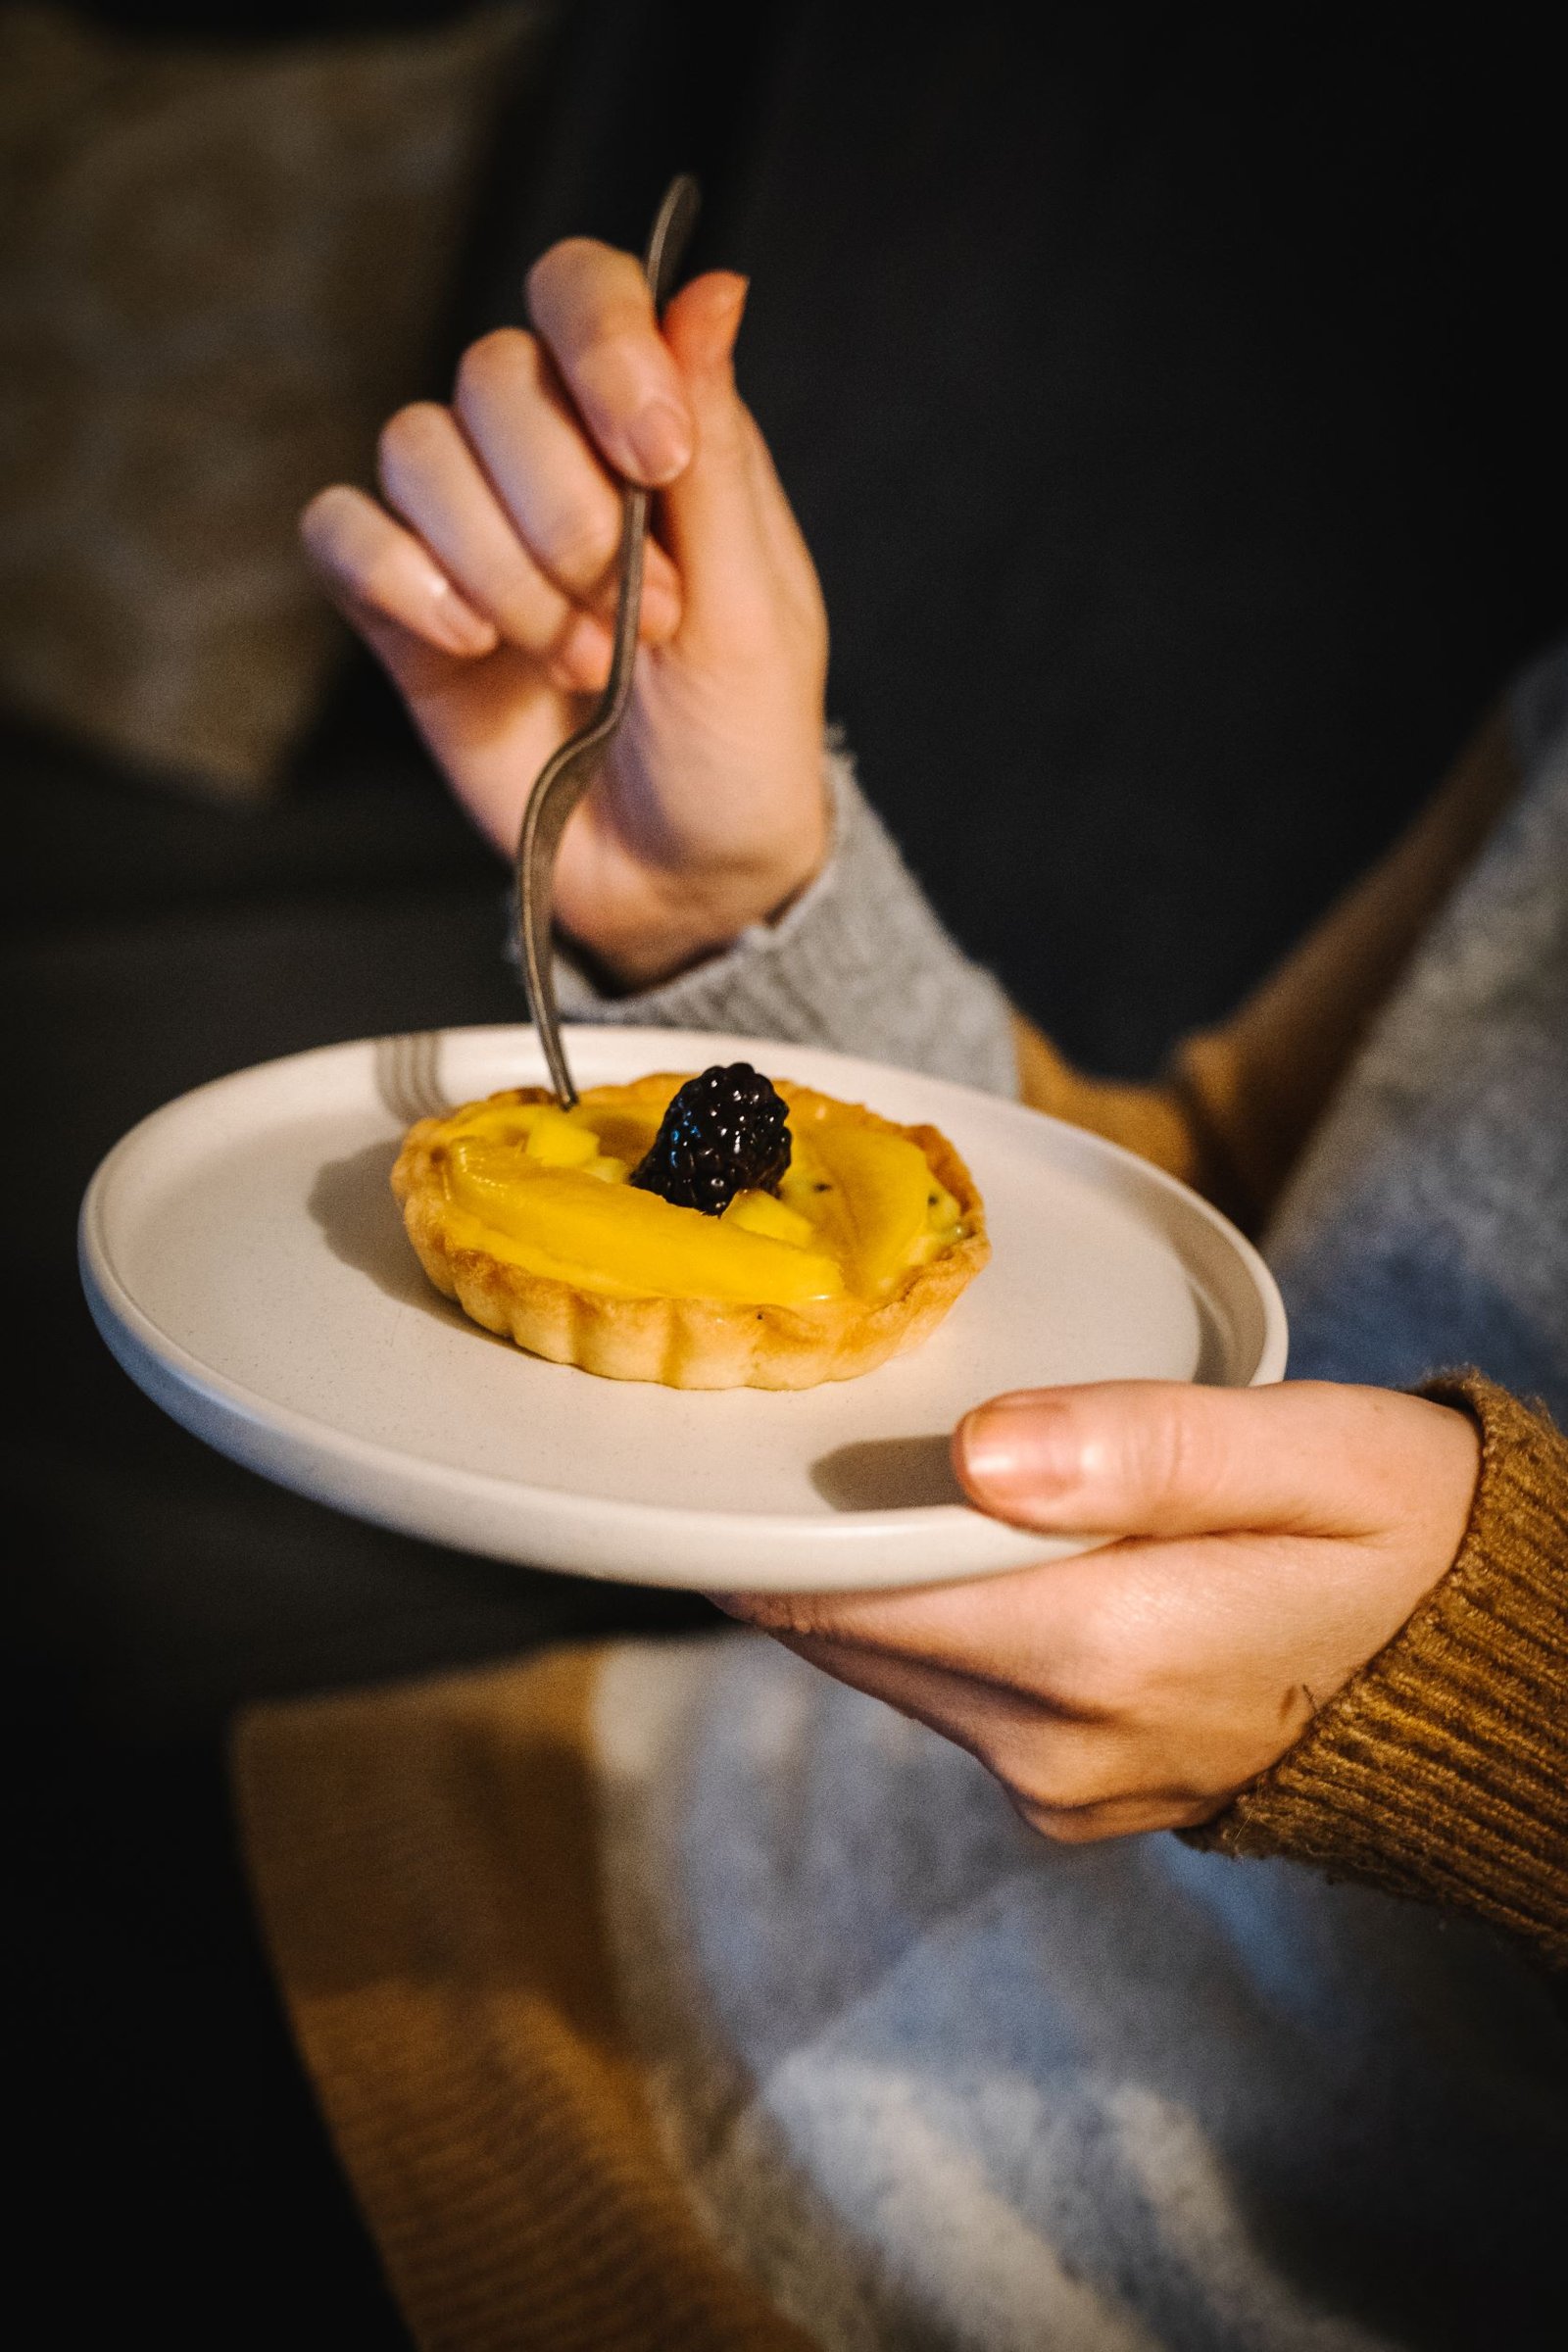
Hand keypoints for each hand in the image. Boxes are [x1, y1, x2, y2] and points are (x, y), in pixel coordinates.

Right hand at [300, 240, 828, 983]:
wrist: (682, 881)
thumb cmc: (741, 745)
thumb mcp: (758, 608)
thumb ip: (719, 450)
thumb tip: (714, 288)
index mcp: (654, 434)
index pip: (586, 294)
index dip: (602, 346)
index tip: (651, 456)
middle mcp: (554, 462)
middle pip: (492, 374)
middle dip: (564, 508)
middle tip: (635, 620)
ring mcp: (471, 535)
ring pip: (417, 451)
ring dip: (502, 567)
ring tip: (577, 664)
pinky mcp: (404, 612)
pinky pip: (344, 531)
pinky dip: (401, 579)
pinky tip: (471, 645)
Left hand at [719, 1381, 1479, 1840]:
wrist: (1489, 1677)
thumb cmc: (1408, 1531)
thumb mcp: (1313, 1451)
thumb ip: (1145, 1447)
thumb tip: (974, 1451)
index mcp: (1105, 1651)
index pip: (852, 1596)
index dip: (770, 1520)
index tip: (726, 1443)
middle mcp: (1058, 1744)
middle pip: (848, 1634)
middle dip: (810, 1538)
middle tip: (782, 1426)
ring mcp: (1061, 1786)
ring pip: (888, 1667)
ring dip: (867, 1579)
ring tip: (869, 1475)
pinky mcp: (1069, 1796)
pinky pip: (946, 1697)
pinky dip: (929, 1623)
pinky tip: (964, 1546)